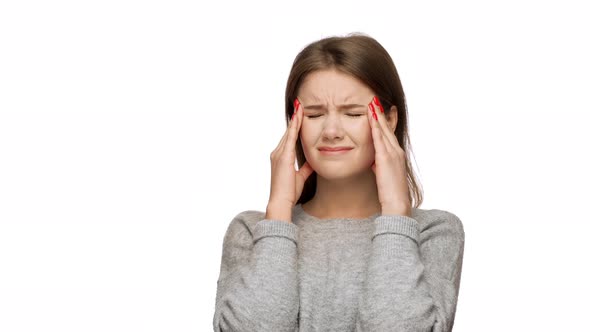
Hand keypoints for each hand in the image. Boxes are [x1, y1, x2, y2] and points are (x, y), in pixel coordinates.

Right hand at [267, 99, 314, 215]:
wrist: (281, 201)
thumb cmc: (289, 192)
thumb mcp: (301, 177)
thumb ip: (306, 167)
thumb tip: (314, 161)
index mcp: (281, 157)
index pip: (289, 138)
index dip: (294, 126)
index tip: (299, 115)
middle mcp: (277, 153)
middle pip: (287, 132)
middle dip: (294, 118)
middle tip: (300, 104)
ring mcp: (279, 154)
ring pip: (288, 132)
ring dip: (295, 119)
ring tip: (300, 106)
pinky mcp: (283, 157)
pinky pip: (290, 137)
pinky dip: (294, 126)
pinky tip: (299, 117)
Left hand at [367, 97, 411, 216]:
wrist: (398, 204)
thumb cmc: (390, 193)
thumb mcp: (384, 176)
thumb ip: (379, 166)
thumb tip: (373, 162)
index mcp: (397, 155)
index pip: (389, 134)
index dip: (384, 121)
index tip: (379, 109)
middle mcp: (397, 151)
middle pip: (388, 128)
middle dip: (381, 113)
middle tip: (375, 100)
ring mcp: (392, 154)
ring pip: (384, 130)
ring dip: (378, 116)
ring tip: (372, 103)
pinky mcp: (386, 159)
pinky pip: (379, 139)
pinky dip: (375, 127)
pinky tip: (370, 117)